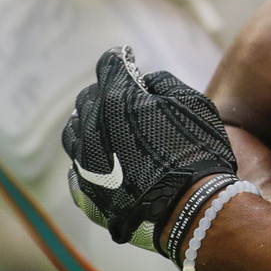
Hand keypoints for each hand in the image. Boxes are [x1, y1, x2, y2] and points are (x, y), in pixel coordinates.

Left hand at [63, 47, 238, 251]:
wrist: (191, 211)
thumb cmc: (196, 151)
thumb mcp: (191, 103)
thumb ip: (163, 82)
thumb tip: (146, 82)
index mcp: (118, 98)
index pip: (109, 64)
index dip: (121, 59)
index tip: (129, 59)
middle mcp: (93, 127)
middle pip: (88, 98)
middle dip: (105, 91)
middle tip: (123, 96)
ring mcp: (86, 162)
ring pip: (74, 132)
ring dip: (88, 124)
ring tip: (105, 128)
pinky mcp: (87, 193)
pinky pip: (76, 170)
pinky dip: (87, 161)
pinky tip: (101, 163)